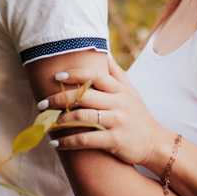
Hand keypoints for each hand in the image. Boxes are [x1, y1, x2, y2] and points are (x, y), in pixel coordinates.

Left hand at [38, 54, 172, 168]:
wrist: (155, 142)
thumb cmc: (137, 114)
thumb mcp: (130, 90)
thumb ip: (115, 72)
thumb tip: (103, 52)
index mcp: (119, 89)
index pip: (95, 76)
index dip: (75, 74)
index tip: (56, 76)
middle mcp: (119, 102)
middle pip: (84, 95)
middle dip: (60, 98)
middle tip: (41, 103)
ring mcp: (117, 121)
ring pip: (83, 116)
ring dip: (60, 120)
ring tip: (46, 124)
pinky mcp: (115, 140)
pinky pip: (87, 140)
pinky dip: (68, 142)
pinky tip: (56, 143)